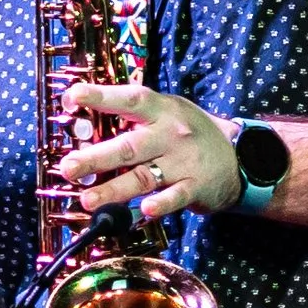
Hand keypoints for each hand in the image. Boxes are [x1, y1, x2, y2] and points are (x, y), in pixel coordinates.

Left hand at [58, 83, 241, 219]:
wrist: (239, 157)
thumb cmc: (189, 133)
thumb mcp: (166, 113)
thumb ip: (132, 118)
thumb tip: (82, 124)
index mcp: (161, 110)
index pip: (129, 99)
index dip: (101, 96)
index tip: (72, 97)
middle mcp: (171, 134)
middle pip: (129, 146)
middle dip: (96, 157)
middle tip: (68, 167)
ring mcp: (184, 161)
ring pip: (144, 176)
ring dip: (114, 190)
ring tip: (87, 199)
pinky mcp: (196, 187)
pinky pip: (176, 197)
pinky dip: (162, 204)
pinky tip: (146, 210)